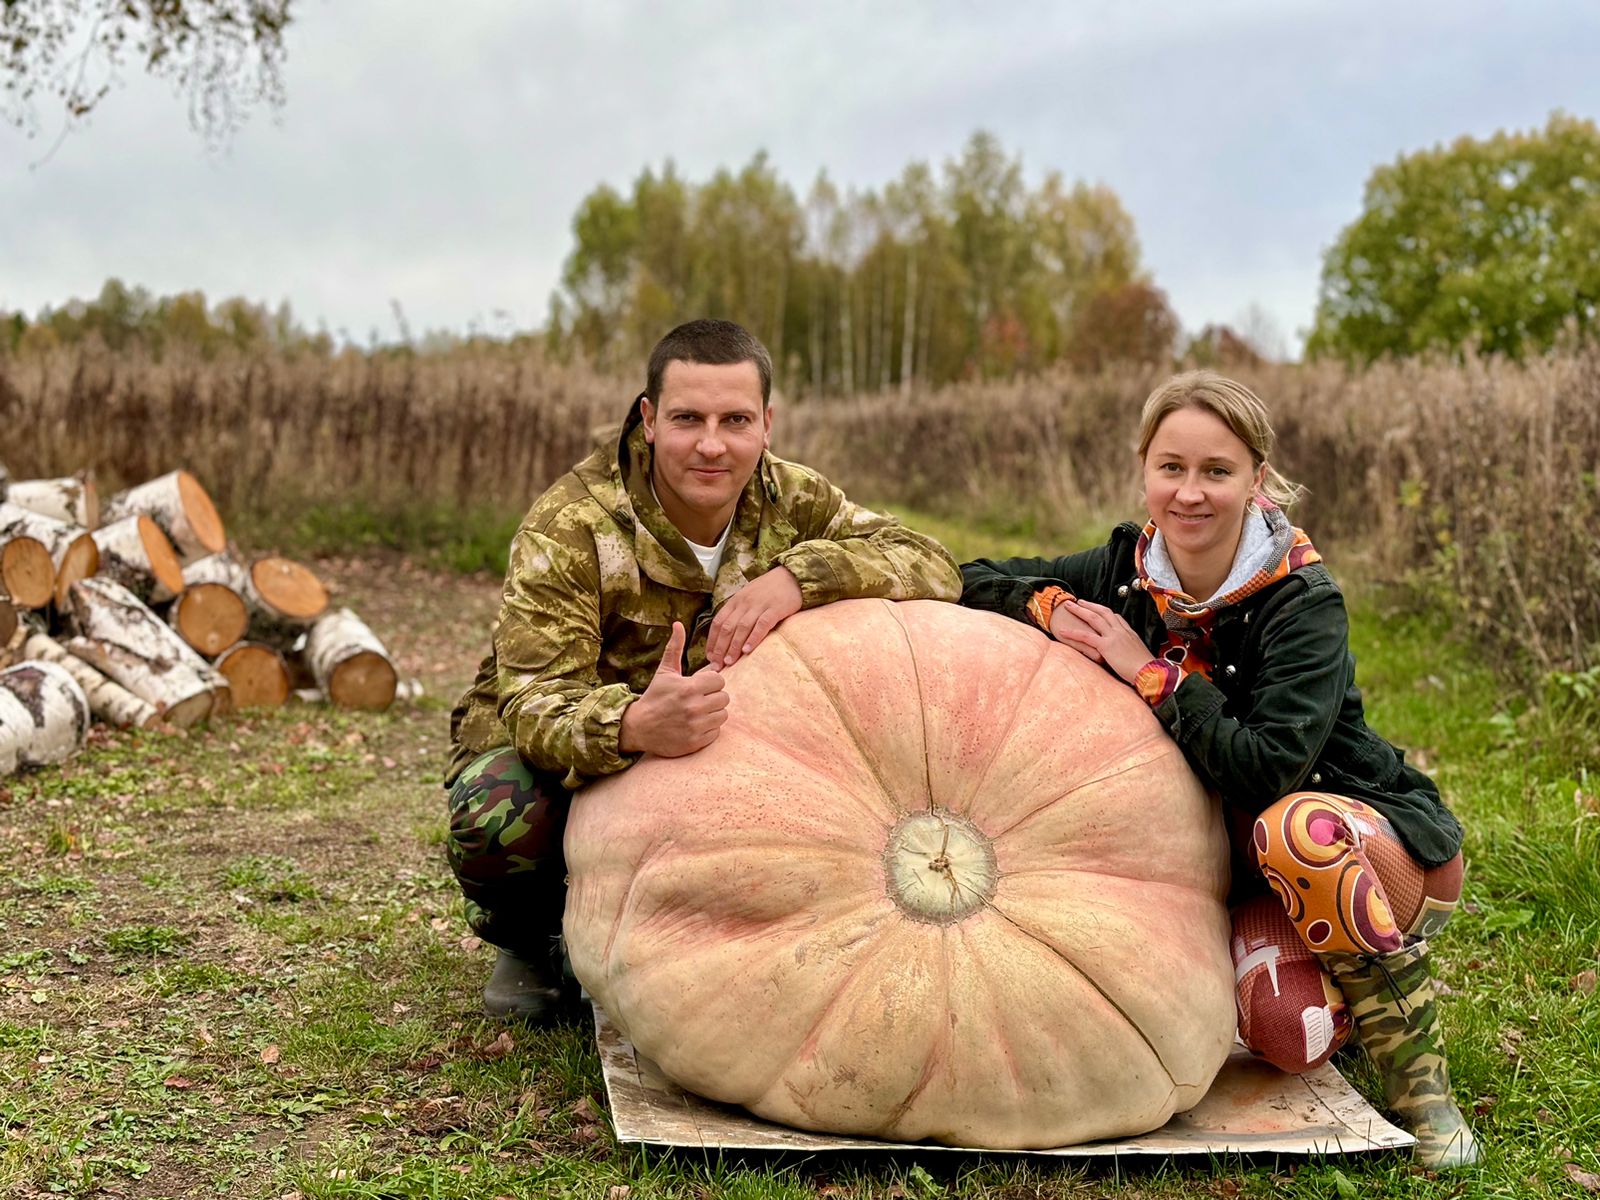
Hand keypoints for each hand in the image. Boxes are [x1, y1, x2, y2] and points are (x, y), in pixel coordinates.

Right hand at [618, 622, 729, 756]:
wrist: (638, 728)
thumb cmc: (655, 697)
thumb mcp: (665, 672)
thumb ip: (675, 648)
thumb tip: (678, 624)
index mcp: (689, 687)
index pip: (719, 680)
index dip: (711, 682)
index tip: (700, 686)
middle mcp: (694, 707)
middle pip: (724, 698)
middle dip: (713, 697)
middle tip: (699, 700)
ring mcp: (696, 726)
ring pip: (723, 715)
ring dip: (713, 713)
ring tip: (698, 712)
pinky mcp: (696, 742)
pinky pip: (716, 732)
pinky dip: (708, 729)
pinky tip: (695, 725)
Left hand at [706, 567, 801, 668]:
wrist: (792, 576)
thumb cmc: (769, 590)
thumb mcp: (748, 596)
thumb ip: (738, 612)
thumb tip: (726, 634)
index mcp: (736, 601)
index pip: (718, 622)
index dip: (712, 641)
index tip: (709, 657)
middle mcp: (744, 603)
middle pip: (727, 627)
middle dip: (720, 648)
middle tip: (716, 665)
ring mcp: (759, 605)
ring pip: (742, 627)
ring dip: (734, 646)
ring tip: (729, 662)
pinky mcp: (775, 609)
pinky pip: (762, 625)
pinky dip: (753, 638)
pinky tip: (747, 650)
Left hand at [1052, 598, 1155, 684]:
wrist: (1149, 673)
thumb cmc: (1146, 669)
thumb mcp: (1140, 655)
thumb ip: (1132, 651)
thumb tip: (1130, 655)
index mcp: (1130, 633)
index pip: (1117, 618)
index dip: (1106, 613)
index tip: (1098, 610)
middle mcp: (1121, 631)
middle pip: (1104, 612)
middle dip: (1090, 605)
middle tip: (1079, 601)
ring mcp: (1113, 636)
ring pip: (1093, 618)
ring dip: (1079, 610)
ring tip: (1069, 606)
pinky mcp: (1106, 646)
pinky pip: (1085, 636)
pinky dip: (1072, 632)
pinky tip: (1062, 631)